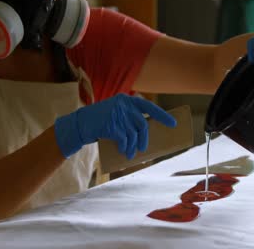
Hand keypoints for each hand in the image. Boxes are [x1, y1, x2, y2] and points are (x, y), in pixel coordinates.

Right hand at [54, 94, 176, 158]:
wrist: (79, 123)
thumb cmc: (100, 120)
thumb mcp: (115, 111)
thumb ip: (128, 116)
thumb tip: (146, 132)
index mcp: (126, 99)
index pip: (148, 106)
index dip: (162, 115)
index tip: (173, 124)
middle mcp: (123, 104)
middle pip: (142, 124)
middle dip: (144, 138)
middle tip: (143, 148)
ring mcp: (117, 114)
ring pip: (133, 134)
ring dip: (133, 146)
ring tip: (131, 153)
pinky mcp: (110, 125)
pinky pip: (124, 139)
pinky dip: (125, 147)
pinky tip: (124, 151)